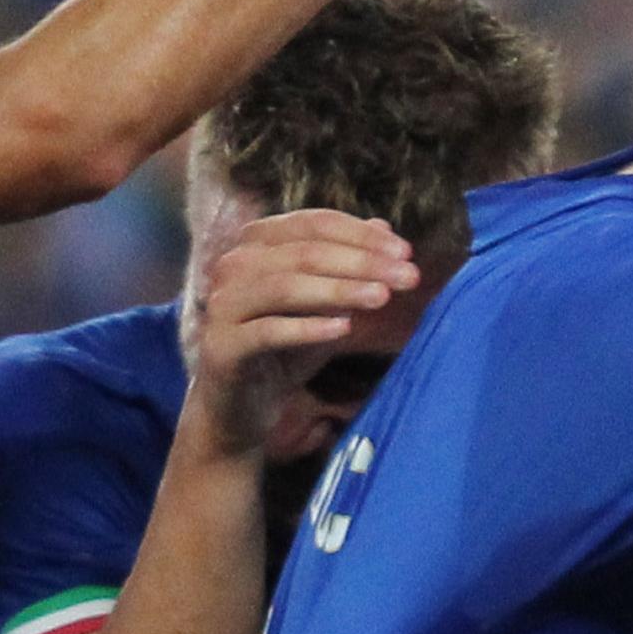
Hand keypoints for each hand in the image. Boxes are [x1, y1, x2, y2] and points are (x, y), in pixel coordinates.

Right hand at [186, 209, 415, 456]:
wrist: (240, 408)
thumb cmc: (284, 351)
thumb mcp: (323, 306)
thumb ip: (347, 267)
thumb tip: (384, 227)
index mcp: (256, 245)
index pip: (314, 224)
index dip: (362, 236)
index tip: (406, 253)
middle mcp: (234, 266)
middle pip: (304, 252)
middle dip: (362, 262)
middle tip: (410, 276)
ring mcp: (223, 306)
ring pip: (284, 287)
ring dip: (339, 289)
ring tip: (383, 298)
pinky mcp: (222, 346)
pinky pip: (267, 331)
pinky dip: (307, 328)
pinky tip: (344, 329)